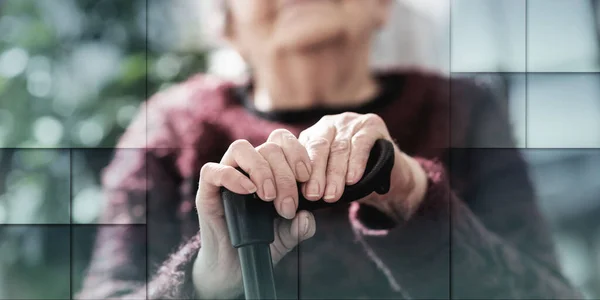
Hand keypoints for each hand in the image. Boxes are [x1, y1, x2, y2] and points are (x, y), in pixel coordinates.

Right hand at [192, 129, 316, 298]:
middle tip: (287, 206)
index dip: (298, 154)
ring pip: (241, 148)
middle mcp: (250, 166)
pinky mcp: (207, 190)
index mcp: (272, 167)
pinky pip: (213, 170)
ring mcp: (227, 175)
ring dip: (260, 170)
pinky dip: (232, 177)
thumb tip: (307, 217)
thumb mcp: (288, 236)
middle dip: (284, 175)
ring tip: (268, 196)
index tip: (308, 180)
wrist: (235, 267)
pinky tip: (248, 191)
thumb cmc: (263, 243)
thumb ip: (301, 227)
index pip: (284, 142)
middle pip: (268, 147)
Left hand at [298, 112, 427, 220]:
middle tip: (315, 194)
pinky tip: (352, 180)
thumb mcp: (330, 180)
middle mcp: (329, 124)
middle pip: (319, 147)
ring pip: (340, 148)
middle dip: (317, 173)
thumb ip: (314, 181)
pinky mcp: (371, 124)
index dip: (304, 173)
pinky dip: (356, 163)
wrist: (391, 177)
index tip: (305, 195)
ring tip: (333, 194)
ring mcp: (350, 121)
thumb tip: (298, 197)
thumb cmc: (354, 180)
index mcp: (313, 135)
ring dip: (336, 173)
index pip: (303, 151)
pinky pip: (361, 144)